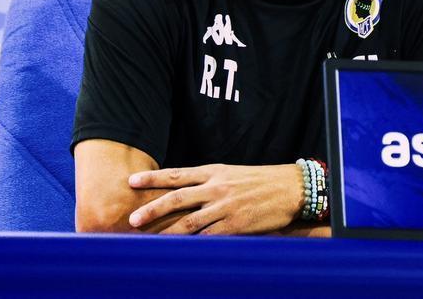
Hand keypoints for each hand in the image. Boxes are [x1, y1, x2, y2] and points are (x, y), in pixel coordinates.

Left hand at [126, 163, 302, 234]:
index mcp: (213, 172)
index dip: (153, 178)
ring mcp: (225, 207)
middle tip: (132, 219)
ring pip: (189, 222)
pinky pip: (209, 237)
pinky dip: (193, 245)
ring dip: (167, 232)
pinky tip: (181, 251)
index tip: (132, 181)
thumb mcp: (231, 173)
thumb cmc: (260, 181)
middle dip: (152, 209)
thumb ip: (208, 182)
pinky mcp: (235, 225)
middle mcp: (215, 188)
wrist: (290, 188)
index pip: (176, 174)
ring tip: (150, 240)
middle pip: (177, 198)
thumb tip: (185, 193)